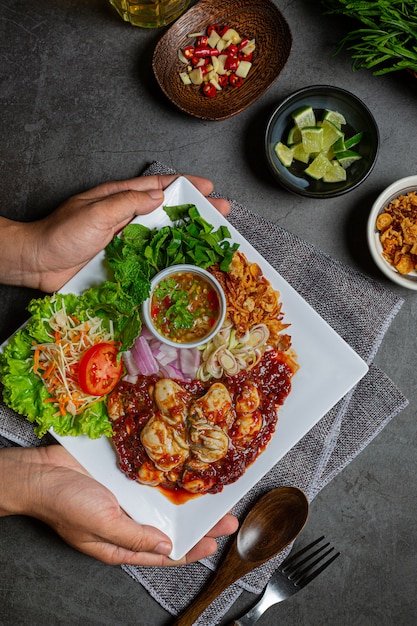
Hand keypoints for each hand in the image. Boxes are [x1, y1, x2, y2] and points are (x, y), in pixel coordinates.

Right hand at [0, 445, 237, 565]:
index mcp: (121, 544)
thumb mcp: (102, 525)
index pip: (163, 553)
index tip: (214, 543)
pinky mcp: (124, 477)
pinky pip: (152, 480)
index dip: (191, 550)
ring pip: (165, 504)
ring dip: (188, 501)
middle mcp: (128, 522)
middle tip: (226, 518)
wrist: (40, 472)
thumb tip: (167, 548)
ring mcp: (127, 498)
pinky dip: (170, 479)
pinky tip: (187, 474)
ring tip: (214, 497)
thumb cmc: (64, 504)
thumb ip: (135, 538)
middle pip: (170, 527)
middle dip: (199, 524)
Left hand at [25, 174, 230, 291]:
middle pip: (165, 210)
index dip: (184, 184)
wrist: (38, 263)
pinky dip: (167, 256)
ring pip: (161, 233)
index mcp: (118, 197)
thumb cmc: (61, 233)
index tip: (208, 186)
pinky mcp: (121, 260)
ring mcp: (124, 239)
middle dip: (193, 210)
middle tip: (220, 213)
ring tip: (209, 238)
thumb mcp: (97, 212)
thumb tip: (159, 197)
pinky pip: (149, 255)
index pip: (158, 186)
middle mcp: (124, 216)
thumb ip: (128, 203)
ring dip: (185, 235)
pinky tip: (182, 261)